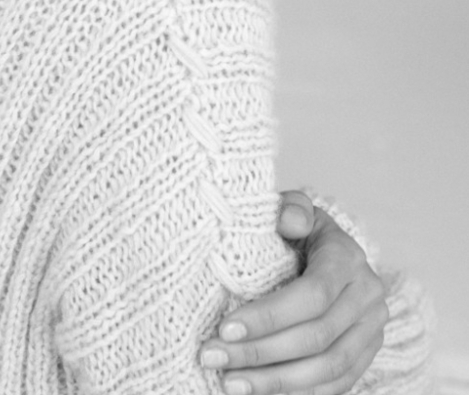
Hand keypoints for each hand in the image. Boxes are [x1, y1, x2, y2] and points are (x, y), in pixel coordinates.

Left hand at [200, 191, 388, 394]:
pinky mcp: (366, 355)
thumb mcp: (293, 208)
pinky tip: (259, 392)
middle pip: (316, 337)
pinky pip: (335, 385)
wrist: (328, 251)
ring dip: (275, 382)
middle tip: (213, 357)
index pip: (312, 295)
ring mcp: (371, 330)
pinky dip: (297, 393)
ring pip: (326, 368)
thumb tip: (289, 221)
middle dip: (260, 352)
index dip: (268, 316)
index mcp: (348, 257)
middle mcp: (367, 296)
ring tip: (230, 383)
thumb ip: (290, 207)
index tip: (224, 328)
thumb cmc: (299, 230)